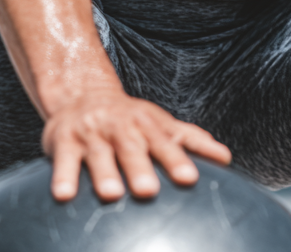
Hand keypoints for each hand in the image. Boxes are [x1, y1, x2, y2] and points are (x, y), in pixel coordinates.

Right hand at [41, 86, 231, 201]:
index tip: (191, 179)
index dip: (178, 160)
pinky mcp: (64, 142)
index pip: (166, 143)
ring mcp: (92, 134)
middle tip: (149, 191)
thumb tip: (226, 158)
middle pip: (133, 149)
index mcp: (148, 125)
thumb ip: (191, 140)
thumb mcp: (160, 124)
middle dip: (140, 169)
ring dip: (105, 173)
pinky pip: (63, 161)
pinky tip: (65, 195)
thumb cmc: (129, 119)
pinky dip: (63, 177)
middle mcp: (122, 128)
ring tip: (111, 194)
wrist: (82, 94)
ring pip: (99, 155)